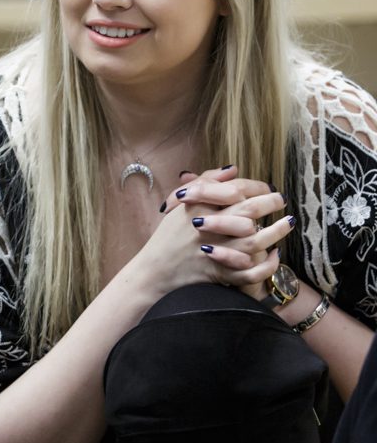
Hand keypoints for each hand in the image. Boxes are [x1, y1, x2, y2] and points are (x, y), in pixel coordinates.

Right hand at [135, 165, 286, 292]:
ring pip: (254, 240)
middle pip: (248, 211)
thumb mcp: (180, 204)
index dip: (256, 186)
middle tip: (282, 200)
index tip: (268, 187)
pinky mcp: (218, 273)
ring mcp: (213, 251)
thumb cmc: (169, 235)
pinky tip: (276, 254)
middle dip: (271, 203)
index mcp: (197, 207)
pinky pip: (250, 271)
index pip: (234, 189)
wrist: (154, 270)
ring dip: (276, 231)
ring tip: (289, 223)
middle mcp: (206, 227)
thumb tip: (233, 169)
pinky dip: (266, 265)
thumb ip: (205, 183)